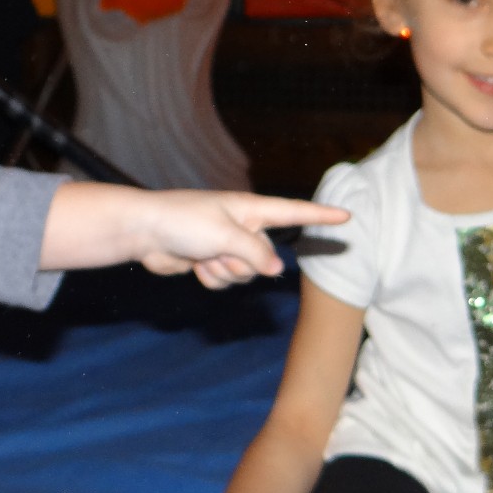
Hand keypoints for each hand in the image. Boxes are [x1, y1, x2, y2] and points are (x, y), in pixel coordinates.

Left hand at [136, 191, 348, 288]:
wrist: (145, 232)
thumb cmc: (183, 221)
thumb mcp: (225, 235)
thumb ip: (255, 253)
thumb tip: (276, 270)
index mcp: (251, 210)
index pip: (294, 213)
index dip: (320, 216)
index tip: (347, 216)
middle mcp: (244, 227)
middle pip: (265, 259)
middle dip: (242, 263)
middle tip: (215, 250)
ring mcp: (228, 246)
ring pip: (245, 275)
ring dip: (223, 272)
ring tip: (203, 255)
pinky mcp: (213, 261)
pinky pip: (226, 282)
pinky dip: (211, 279)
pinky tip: (195, 265)